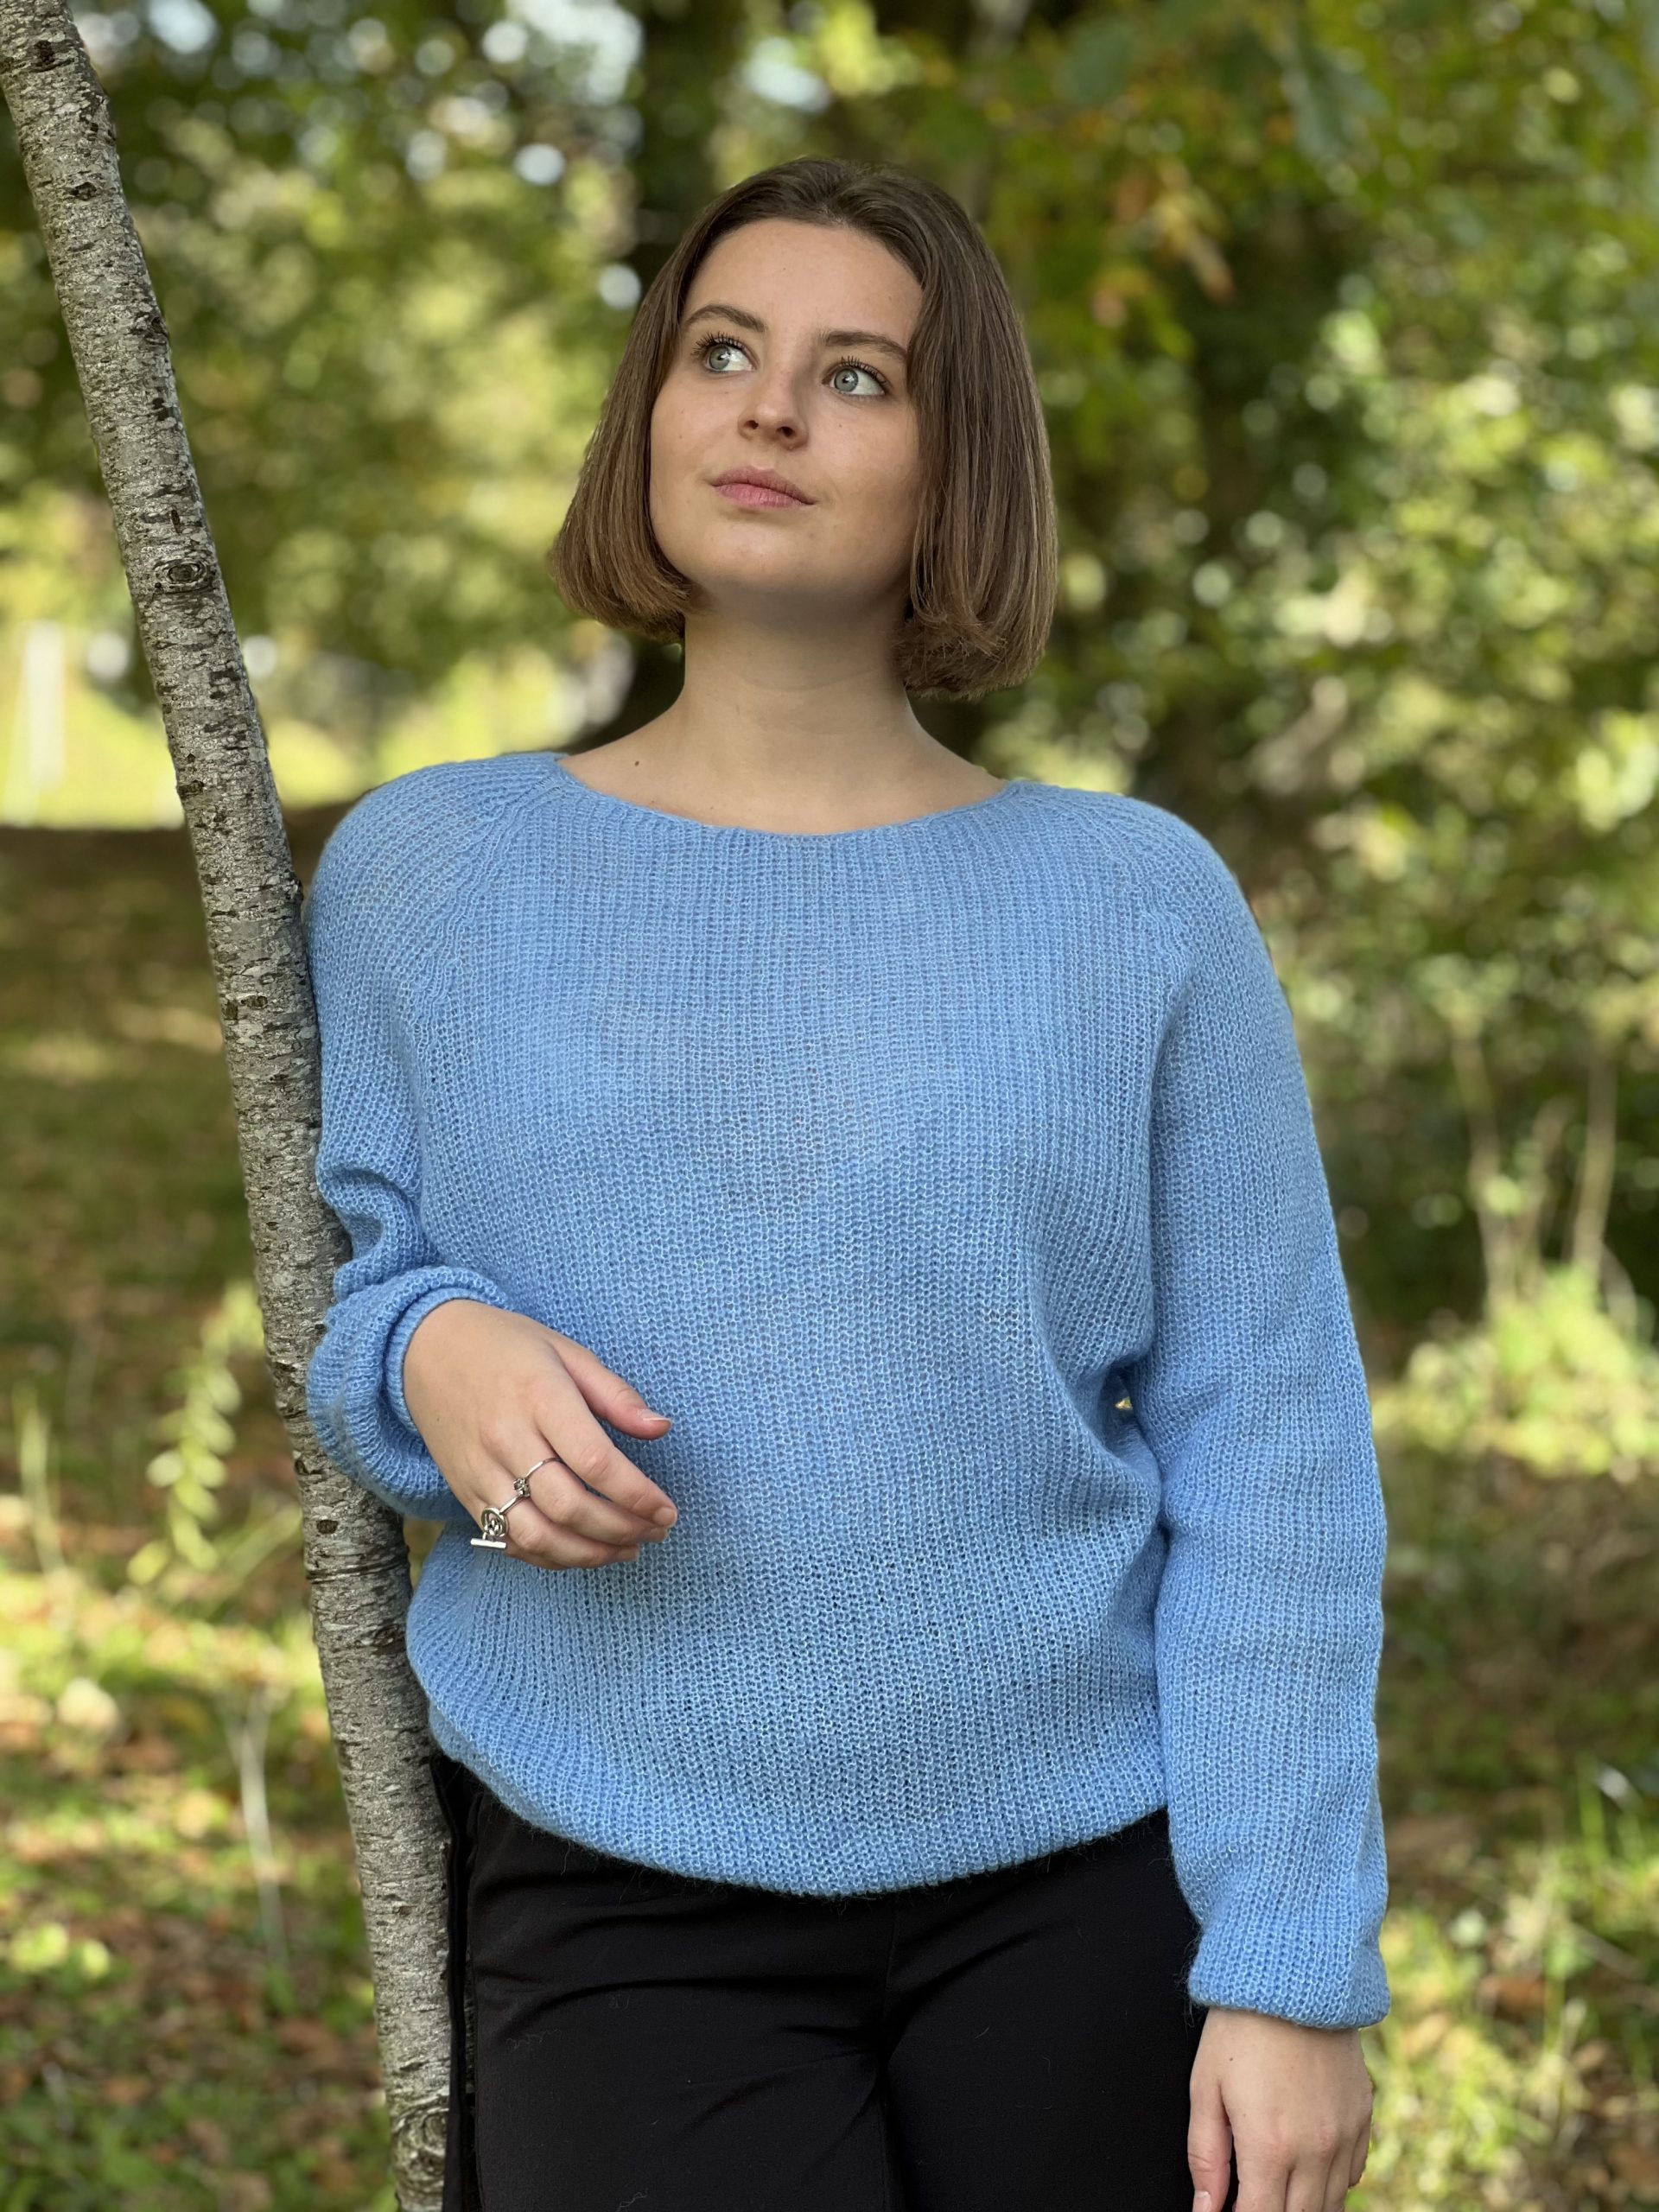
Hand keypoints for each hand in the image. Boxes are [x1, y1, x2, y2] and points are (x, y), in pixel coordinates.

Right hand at [402, 1300, 679, 1567]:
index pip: (595, 1461)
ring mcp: (482, 1471)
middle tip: (656, 1532)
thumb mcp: (566, 1352)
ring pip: (536, 1535)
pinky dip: (549, 1556)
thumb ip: (615, 1395)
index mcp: (540, 1397)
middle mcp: (507, 1439)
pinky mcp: (465, 1493)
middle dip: (621, 1529)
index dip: (637, 1495)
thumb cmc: (506, 1346)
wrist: (426, 1350)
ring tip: (627, 1550)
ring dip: (588, 1554)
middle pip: (568, 1506)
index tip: (667, 1510)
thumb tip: (661, 1428)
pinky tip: (582, 1550)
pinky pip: (508, 1540)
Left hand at [1188, 2005, 1372, 2211]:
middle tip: (1251, 2197)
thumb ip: (1205, 2156)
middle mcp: (1314, 2150)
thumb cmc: (1240, 2027)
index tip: (1226, 2211)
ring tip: (1277, 2190)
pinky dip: (1332, 2183)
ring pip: (1331, 2205)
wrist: (1293, 1975)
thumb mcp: (1205, 2087)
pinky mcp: (1363, 2116)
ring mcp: (1345, 2135)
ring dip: (1303, 2207)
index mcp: (1269, 2147)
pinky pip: (1354, 2173)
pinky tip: (1308, 2169)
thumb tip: (1205, 2208)